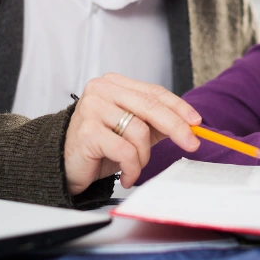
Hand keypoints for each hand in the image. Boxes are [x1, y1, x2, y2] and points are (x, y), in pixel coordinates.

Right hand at [63, 72, 200, 194]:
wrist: (63, 165)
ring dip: (143, 157)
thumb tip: (189, 125)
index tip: (196, 121)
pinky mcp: (87, 131)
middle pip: (150, 106)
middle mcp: (101, 90)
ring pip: (139, 131)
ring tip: (133, 167)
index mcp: (114, 84)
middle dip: (176, 127)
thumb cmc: (100, 147)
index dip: (178, 107)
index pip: (154, 92)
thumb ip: (155, 123)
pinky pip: (125, 150)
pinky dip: (132, 167)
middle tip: (192, 143)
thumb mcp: (131, 130)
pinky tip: (126, 176)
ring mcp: (92, 108)